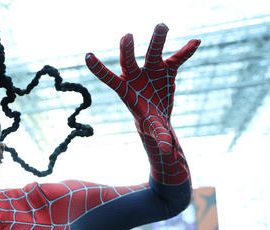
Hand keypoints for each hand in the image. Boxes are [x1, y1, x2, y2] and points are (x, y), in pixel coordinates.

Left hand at [85, 24, 199, 153]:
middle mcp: (136, 75)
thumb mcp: (153, 129)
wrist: (158, 117)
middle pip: (129, 60)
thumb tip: (168, 149)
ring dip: (157, 40)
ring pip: (153, 52)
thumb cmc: (149, 123)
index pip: (108, 78)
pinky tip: (196, 42)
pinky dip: (186, 51)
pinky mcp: (167, 68)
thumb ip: (160, 136)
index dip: (98, 68)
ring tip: (162, 26)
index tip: (87, 56)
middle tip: (126, 36)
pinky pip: (178, 58)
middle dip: (127, 50)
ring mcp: (152, 70)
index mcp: (124, 89)